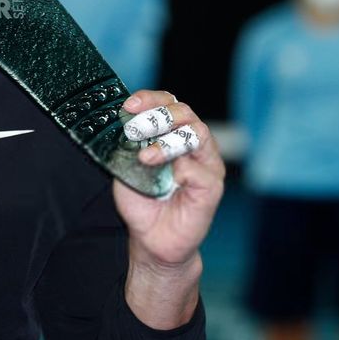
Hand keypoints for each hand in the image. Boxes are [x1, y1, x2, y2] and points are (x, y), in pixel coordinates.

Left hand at [114, 90, 225, 327]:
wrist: (151, 240)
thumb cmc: (142, 203)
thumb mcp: (126, 169)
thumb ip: (129, 147)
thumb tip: (127, 128)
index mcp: (172, 135)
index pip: (168, 103)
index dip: (150, 99)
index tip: (128, 106)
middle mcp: (193, 145)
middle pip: (185, 112)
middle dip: (159, 116)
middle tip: (136, 130)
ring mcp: (205, 164)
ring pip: (198, 133)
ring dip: (169, 142)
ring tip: (147, 158)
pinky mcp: (212, 188)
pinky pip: (201, 170)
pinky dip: (183, 170)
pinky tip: (170, 180)